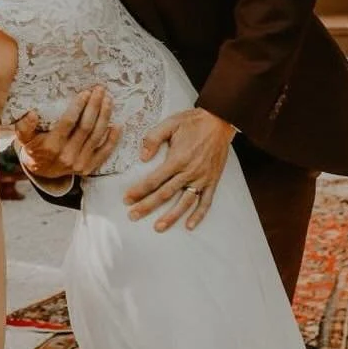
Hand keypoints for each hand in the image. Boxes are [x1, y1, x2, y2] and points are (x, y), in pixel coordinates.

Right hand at [12, 87, 120, 181]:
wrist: (41, 172)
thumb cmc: (33, 148)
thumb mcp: (24, 138)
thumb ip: (24, 126)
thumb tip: (31, 114)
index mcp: (51, 146)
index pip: (68, 123)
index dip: (78, 107)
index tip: (85, 92)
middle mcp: (66, 156)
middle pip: (86, 127)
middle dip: (95, 106)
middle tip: (100, 90)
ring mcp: (79, 163)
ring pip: (96, 136)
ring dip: (105, 117)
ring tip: (108, 100)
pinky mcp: (88, 168)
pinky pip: (104, 153)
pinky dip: (113, 139)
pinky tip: (118, 125)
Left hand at [124, 108, 235, 231]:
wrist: (220, 120)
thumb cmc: (193, 122)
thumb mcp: (170, 123)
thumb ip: (153, 138)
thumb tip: (142, 157)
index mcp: (177, 158)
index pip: (153, 180)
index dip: (139, 190)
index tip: (127, 199)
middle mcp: (189, 172)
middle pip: (165, 194)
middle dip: (147, 206)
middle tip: (133, 216)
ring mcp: (202, 178)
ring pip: (184, 202)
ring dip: (171, 216)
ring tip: (158, 227)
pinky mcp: (212, 180)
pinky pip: (206, 201)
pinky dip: (198, 215)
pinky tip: (189, 225)